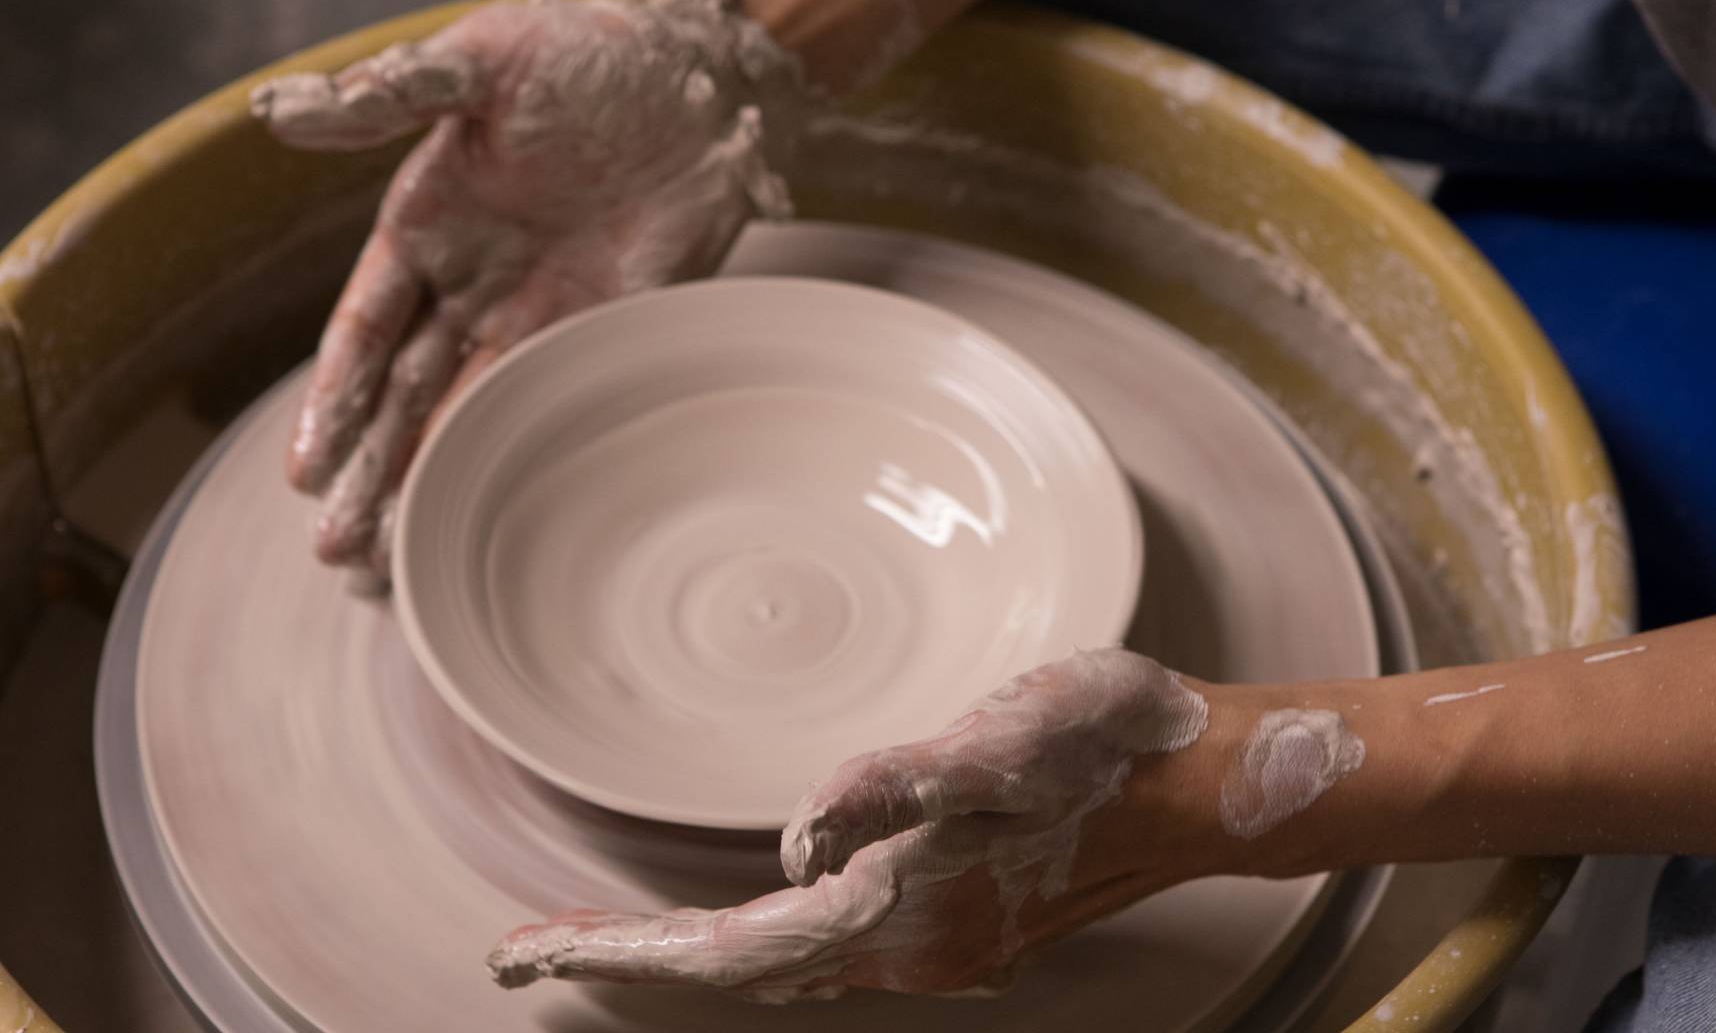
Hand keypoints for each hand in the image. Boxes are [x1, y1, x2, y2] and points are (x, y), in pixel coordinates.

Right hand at [251, 0, 800, 575]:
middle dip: (371, 476)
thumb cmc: (581, 58)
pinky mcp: (614, 330)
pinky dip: (527, 462)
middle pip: (409, 399)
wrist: (699, 77)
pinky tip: (497, 518)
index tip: (304, 473)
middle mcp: (476, 285)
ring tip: (396, 566)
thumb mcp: (480, 63)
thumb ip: (390, 94)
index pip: (365, 335)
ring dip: (434, 488)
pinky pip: (561, 405)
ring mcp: (545, 314)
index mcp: (426, 229)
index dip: (335, 404)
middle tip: (339, 557)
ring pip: (474, 418)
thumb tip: (278, 110)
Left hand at [485, 649, 1228, 999]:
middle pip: (730, 968)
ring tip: (597, 934)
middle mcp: (904, 948)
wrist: (1196, 779)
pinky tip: (738, 919)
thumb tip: (794, 838)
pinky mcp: (950, 917)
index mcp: (897, 911)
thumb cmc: (1105, 747)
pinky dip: (742, 940)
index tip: (518, 945)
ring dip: (678, 952)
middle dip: (622, 957)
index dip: (614, 950)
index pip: (722, 950)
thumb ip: (895, 790)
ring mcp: (929, 941)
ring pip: (769, 964)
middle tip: (524, 942)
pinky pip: (813, 948)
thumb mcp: (1004, 747)